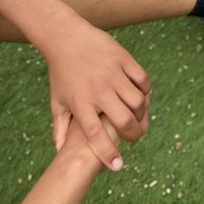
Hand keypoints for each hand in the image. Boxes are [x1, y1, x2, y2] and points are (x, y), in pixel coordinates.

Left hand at [46, 19, 150, 170]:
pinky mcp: (124, 59)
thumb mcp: (57, 101)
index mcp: (81, 103)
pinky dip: (146, 91)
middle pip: (124, 119)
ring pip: (137, 100)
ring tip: (139, 116)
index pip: (97, 135)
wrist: (67, 37)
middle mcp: (99, 90)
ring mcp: (113, 73)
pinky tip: (141, 95)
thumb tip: (60, 153)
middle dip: (133, 134)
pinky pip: (143, 79)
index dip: (108, 152)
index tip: (118, 165)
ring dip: (142, 113)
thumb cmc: (61, 72)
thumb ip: (60, 128)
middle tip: (135, 137)